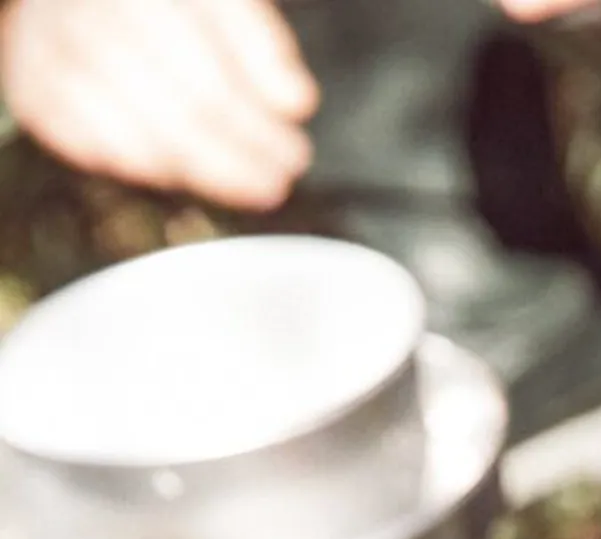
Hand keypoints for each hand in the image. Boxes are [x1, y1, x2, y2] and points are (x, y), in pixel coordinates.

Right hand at [0, 0, 317, 208]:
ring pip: (152, 129)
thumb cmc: (151, 6)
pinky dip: (149, 167)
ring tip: (252, 184)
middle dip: (247, 148)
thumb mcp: (209, 2)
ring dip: (211, 170)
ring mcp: (56, 39)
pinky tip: (182, 173)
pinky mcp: (33, 83)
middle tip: (279, 174)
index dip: (264, 89)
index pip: (220, 32)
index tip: (294, 133)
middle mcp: (98, 1)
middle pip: (193, 95)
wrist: (64, 1)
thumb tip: (291, 99)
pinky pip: (100, 145)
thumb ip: (254, 42)